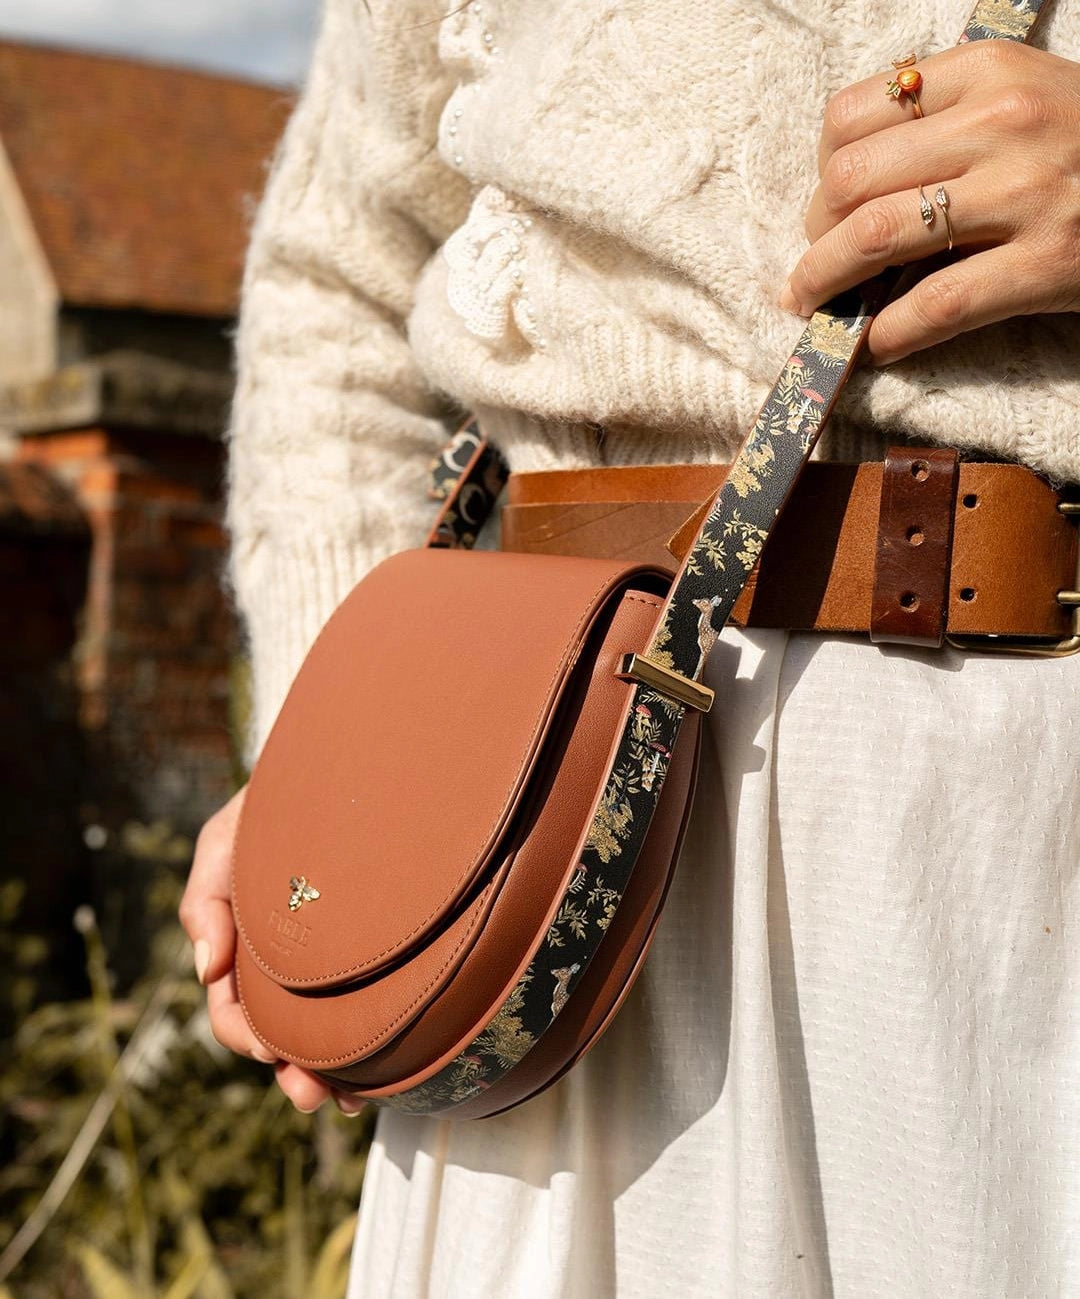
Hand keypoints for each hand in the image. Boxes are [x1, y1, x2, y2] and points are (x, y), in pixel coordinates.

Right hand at [179, 784, 366, 1116]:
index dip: (243, 1034)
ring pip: (322, 1033)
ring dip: (329, 1073)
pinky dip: (369, 1046)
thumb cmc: (273, 805)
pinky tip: (383, 1074)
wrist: (341, 773)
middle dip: (290, 1072)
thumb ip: (207, 898)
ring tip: (348, 1100)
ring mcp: (326, 965)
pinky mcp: (371, 957)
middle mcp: (281, 965)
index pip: (230, 1007)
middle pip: (278, 1035)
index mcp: (241, 945)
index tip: (270, 1049)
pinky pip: (367, 1008)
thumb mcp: (227, 839)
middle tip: (314, 1096)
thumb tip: (205, 969)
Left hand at [781, 41, 1079, 363]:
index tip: (825, 202)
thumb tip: (849, 179)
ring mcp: (1025, 194)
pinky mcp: (1044, 264)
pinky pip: (934, 305)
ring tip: (816, 304)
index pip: (852, 114)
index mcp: (987, 72)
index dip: (820, 167)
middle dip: (813, 231)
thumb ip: (947, 118)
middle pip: (849, 178)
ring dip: (824, 282)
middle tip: (815, 263)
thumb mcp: (1025, 97)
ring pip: (875, 236)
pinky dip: (888, 332)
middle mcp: (1000, 124)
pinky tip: (877, 343)